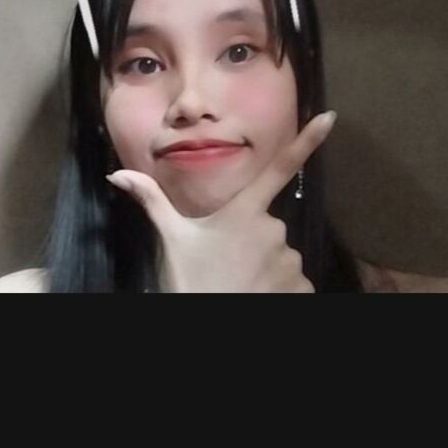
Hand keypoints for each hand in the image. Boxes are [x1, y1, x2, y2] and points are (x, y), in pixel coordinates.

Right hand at [106, 111, 337, 292]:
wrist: (207, 330)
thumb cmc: (190, 280)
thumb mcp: (172, 240)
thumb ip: (152, 200)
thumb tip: (117, 173)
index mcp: (243, 211)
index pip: (279, 168)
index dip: (307, 141)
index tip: (330, 117)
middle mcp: (272, 230)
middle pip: (269, 226)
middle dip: (253, 240)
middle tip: (227, 261)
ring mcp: (289, 259)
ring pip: (281, 255)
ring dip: (266, 265)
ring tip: (240, 281)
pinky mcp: (301, 286)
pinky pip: (294, 281)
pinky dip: (280, 287)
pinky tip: (257, 293)